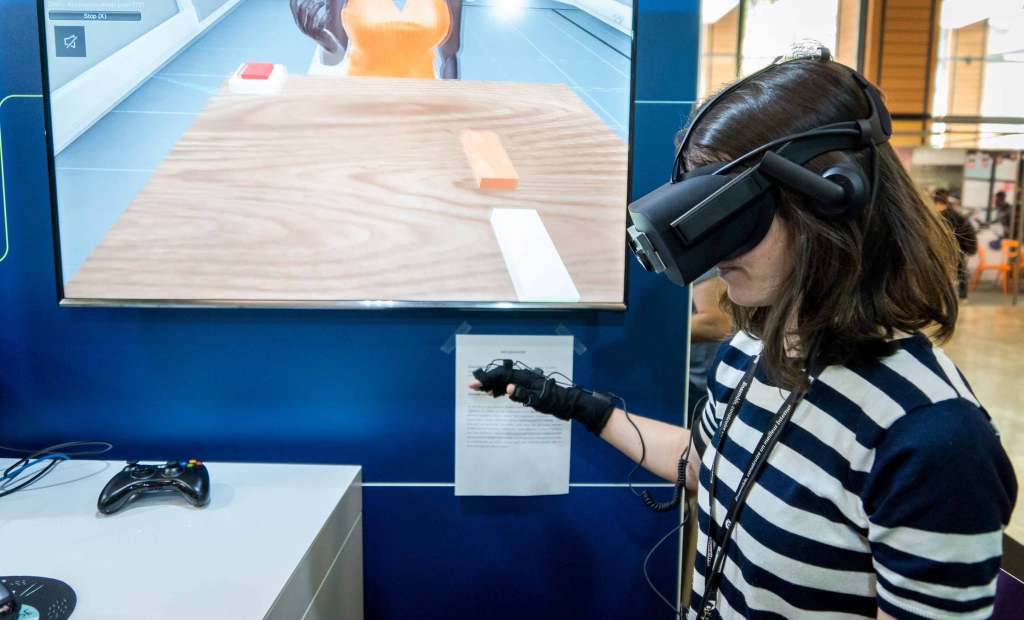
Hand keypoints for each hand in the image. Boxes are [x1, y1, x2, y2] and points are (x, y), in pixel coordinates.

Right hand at [469, 360, 614, 434]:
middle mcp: (524, 377)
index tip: (474, 384)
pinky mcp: (530, 387)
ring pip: (506, 380)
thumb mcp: (538, 401)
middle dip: (487, 380)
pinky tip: (498, 395)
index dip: (487, 379)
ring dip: (494, 384)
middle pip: (502, 376)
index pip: (502, 376)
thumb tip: (507, 387)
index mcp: (525, 378)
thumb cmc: (555, 403)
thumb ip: (522, 394)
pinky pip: (512, 385)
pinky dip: (503, 389)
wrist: (570, 404)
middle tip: (474, 386)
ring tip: (483, 391)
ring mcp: (527, 382)